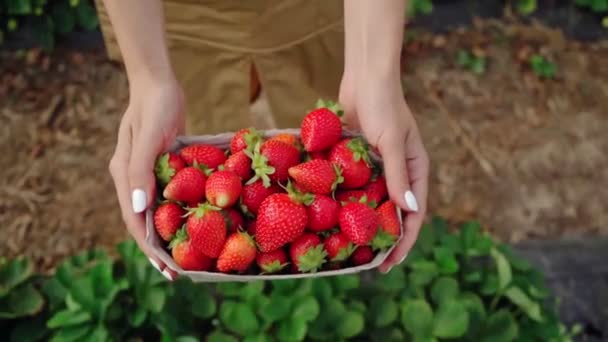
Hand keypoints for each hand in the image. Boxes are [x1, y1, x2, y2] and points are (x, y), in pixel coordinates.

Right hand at [108, 71, 184, 280]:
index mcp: (123, 174)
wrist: (158, 83)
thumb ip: (141, 171)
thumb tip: (137, 208)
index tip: (166, 269)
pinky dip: (177, 212)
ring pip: (155, 211)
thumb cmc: (155, 106)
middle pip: (143, 221)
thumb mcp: (150, 137)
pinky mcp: (161, 166)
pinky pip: (168, 196)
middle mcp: (131, 178)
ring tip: (185, 256)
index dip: (149, 247)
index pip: (135, 220)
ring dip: (168, 234)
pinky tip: (193, 223)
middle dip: (158, 248)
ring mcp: (146, 173)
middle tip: (177, 274)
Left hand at [339, 72, 429, 272]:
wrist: (364, 77)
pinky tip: (332, 217)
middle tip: (369, 263)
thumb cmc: (384, 105)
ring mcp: (376, 168)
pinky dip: (345, 202)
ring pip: (371, 203)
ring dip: (362, 224)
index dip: (404, 240)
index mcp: (415, 170)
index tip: (390, 262)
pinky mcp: (355, 160)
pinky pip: (352, 186)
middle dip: (383, 238)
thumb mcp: (392, 142)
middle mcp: (397, 173)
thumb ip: (399, 176)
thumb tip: (410, 211)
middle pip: (392, 213)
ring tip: (350, 247)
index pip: (414, 213)